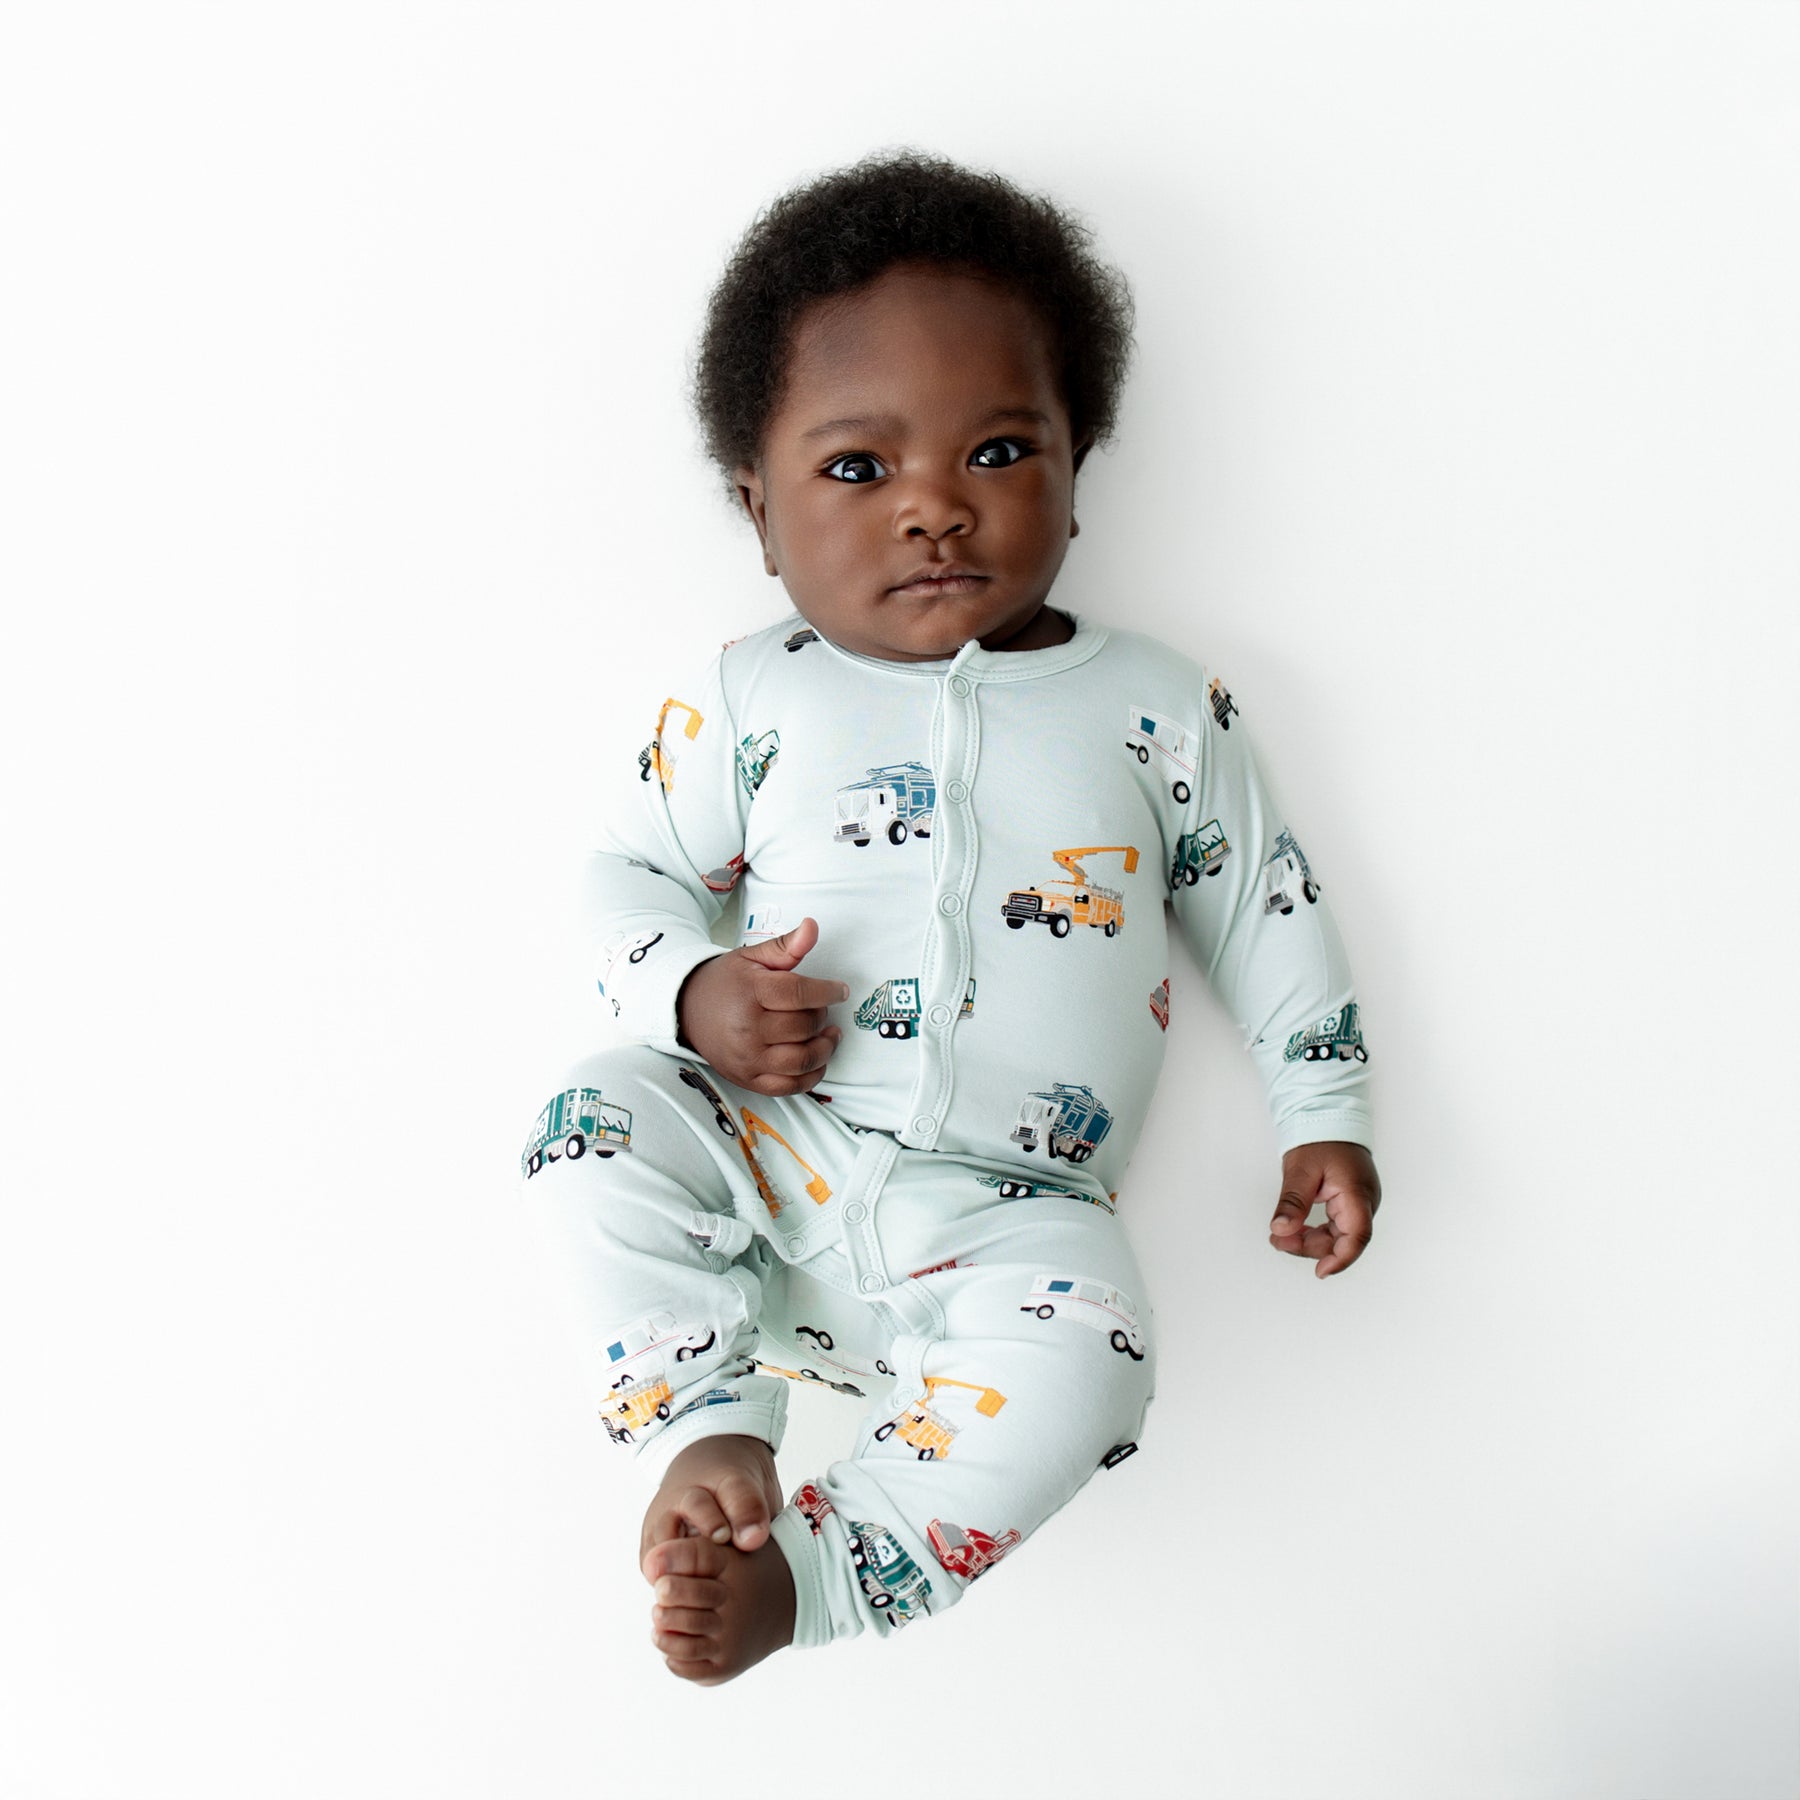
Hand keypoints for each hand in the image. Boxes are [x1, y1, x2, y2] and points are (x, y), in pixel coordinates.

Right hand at [675, 916, 848, 1095]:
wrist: (686, 1009)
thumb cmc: (725, 982)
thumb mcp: (752, 957)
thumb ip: (786, 945)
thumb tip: (812, 926)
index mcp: (751, 992)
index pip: (801, 993)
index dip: (828, 992)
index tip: (839, 990)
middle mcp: (747, 1028)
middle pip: (804, 1026)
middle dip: (822, 1017)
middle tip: (823, 1009)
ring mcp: (747, 1057)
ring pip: (802, 1060)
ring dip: (825, 1049)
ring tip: (830, 1036)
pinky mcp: (748, 1078)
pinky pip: (788, 1086)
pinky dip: (811, 1077)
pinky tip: (818, 1060)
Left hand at [1269, 1141, 1380, 1278]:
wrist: (1329, 1118)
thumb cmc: (1320, 1139)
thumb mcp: (1300, 1169)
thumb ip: (1292, 1202)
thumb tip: (1281, 1230)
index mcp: (1357, 1193)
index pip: (1357, 1236)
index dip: (1340, 1258)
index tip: (1320, 1271)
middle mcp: (1364, 1201)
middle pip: (1344, 1239)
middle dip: (1312, 1247)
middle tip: (1280, 1242)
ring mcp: (1359, 1202)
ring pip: (1339, 1235)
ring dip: (1311, 1241)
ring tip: (1281, 1237)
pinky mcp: (1350, 1202)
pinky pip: (1336, 1225)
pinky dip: (1315, 1231)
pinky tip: (1295, 1230)